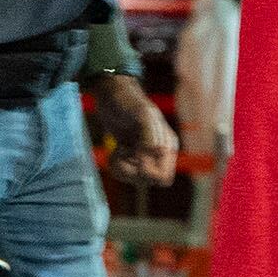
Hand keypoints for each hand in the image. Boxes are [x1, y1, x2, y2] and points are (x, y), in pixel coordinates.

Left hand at [90, 72, 178, 186]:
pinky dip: (115, 166)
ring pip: (135, 180)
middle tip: (123, 153)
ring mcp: (143, 155)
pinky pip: (124, 174)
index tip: (134, 156)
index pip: (163, 177)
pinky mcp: (129, 155)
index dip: (147, 173)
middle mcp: (157, 153)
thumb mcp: (142, 115)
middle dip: (132, 172)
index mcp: (167, 145)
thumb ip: (150, 137)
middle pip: (148, 181)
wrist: (110, 95)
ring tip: (118, 150)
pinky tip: (114, 152)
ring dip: (122, 168)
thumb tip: (157, 154)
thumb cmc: (128, 101)